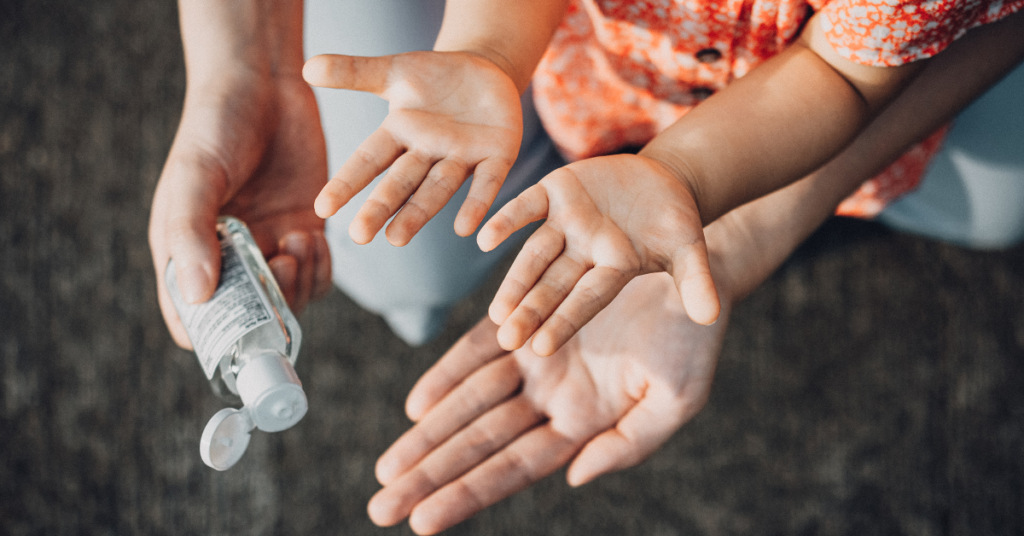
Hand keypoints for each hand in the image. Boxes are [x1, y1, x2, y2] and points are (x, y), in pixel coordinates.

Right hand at [149, 70, 329, 348]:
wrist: (264, 85)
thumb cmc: (215, 125)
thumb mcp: (196, 176)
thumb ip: (193, 234)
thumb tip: (196, 297)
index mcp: (185, 252)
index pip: (192, 319)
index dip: (213, 337)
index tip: (241, 328)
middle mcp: (226, 258)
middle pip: (248, 319)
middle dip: (270, 308)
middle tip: (283, 267)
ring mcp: (267, 247)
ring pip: (289, 301)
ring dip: (301, 285)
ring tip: (298, 241)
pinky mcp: (303, 231)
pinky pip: (316, 275)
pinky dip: (321, 268)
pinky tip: (313, 236)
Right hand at [302, 51, 522, 245]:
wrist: (486, 72)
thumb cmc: (435, 78)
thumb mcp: (395, 72)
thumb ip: (354, 72)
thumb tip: (307, 67)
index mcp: (400, 134)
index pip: (369, 160)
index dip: (347, 182)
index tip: (323, 208)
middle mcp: (427, 153)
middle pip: (400, 183)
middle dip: (381, 207)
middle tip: (360, 236)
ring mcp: (462, 157)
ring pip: (437, 189)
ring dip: (419, 214)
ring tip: (397, 238)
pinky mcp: (497, 156)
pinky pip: (486, 183)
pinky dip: (476, 204)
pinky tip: (466, 229)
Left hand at [367, 273, 727, 533]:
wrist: (690, 273)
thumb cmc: (693, 340)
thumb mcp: (676, 400)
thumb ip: (627, 444)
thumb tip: (574, 477)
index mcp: (583, 424)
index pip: (514, 468)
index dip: (468, 492)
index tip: (423, 520)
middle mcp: (550, 397)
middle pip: (479, 443)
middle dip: (431, 474)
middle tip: (382, 505)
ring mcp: (534, 357)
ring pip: (469, 403)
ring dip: (428, 433)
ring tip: (388, 468)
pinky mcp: (526, 316)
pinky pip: (477, 349)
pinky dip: (447, 374)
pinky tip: (417, 405)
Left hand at [477, 154, 719, 355]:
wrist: (662, 180)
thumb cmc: (676, 224)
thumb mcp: (691, 251)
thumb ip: (696, 281)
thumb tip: (709, 316)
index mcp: (613, 270)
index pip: (586, 300)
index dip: (565, 321)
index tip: (540, 347)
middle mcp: (583, 253)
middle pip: (553, 286)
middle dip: (530, 311)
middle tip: (505, 339)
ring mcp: (566, 223)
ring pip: (534, 255)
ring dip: (515, 281)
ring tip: (495, 311)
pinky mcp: (555, 192)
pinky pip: (526, 208)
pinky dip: (506, 220)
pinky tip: (482, 238)